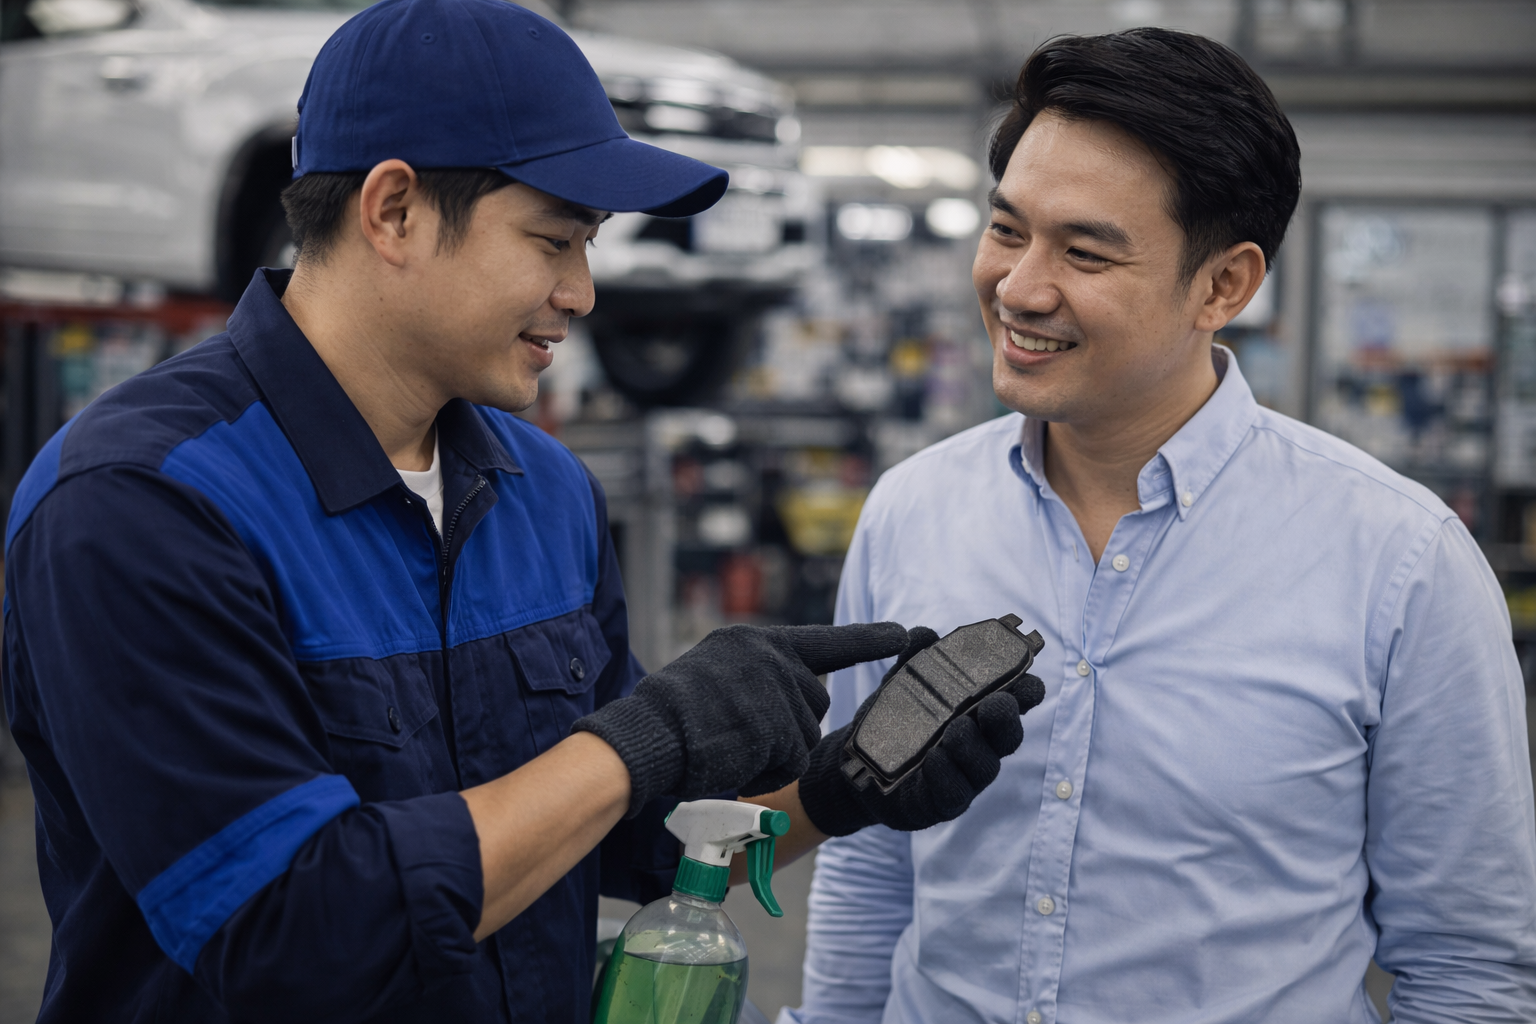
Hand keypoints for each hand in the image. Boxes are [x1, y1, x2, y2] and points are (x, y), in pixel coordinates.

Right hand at [572, 622, 907, 815]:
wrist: (647, 736)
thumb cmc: (673, 715)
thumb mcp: (719, 673)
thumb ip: (760, 676)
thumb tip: (804, 695)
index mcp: (758, 640)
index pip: (827, 641)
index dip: (869, 640)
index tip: (906, 634)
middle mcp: (774, 657)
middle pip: (816, 702)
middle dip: (789, 726)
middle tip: (737, 732)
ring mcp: (778, 689)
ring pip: (806, 735)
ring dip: (777, 752)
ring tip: (730, 744)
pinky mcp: (779, 726)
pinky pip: (793, 762)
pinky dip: (768, 771)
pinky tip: (736, 761)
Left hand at [797, 627, 1045, 836]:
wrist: (860, 765)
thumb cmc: (897, 722)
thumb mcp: (901, 687)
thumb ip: (914, 661)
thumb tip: (923, 634)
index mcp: (979, 714)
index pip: (1014, 702)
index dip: (1027, 692)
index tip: (1028, 680)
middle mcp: (980, 746)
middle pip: (1008, 736)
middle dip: (1007, 718)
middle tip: (997, 703)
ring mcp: (965, 777)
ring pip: (984, 765)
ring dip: (973, 746)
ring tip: (957, 730)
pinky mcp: (943, 802)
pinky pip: (954, 791)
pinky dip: (947, 773)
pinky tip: (936, 758)